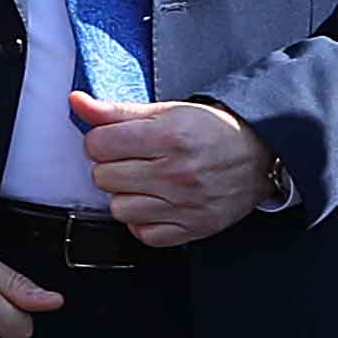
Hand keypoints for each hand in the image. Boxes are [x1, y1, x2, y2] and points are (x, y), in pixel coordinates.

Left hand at [78, 94, 279, 245]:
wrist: (261, 153)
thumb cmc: (211, 129)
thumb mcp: (166, 110)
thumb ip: (116, 110)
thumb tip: (76, 101)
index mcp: (168, 137)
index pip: (97, 145)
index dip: (101, 141)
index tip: (116, 141)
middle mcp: (177, 173)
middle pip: (102, 178)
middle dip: (112, 167)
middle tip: (134, 161)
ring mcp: (187, 204)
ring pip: (119, 209)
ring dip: (126, 196)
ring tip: (146, 183)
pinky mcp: (197, 227)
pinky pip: (145, 235)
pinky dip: (145, 222)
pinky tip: (157, 204)